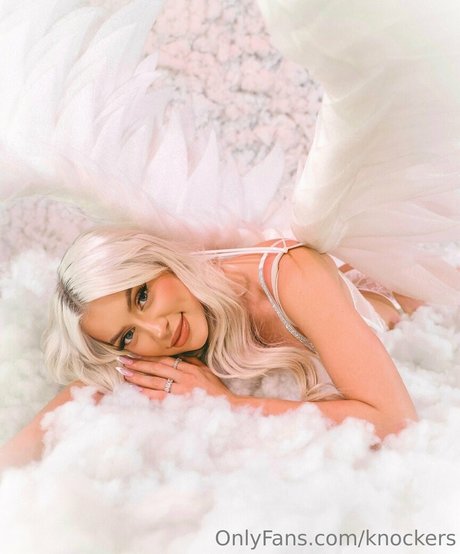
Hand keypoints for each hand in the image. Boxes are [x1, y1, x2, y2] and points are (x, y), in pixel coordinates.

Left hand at [117, 355, 235, 401]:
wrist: (228, 406)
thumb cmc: (215, 389)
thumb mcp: (204, 371)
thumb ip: (190, 362)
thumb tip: (175, 356)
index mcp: (189, 368)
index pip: (164, 359)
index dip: (148, 356)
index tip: (133, 353)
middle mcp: (184, 377)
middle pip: (157, 368)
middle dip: (138, 364)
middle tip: (122, 360)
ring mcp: (182, 390)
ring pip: (155, 382)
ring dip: (138, 378)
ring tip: (124, 374)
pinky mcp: (181, 403)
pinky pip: (160, 397)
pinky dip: (147, 394)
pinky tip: (135, 391)